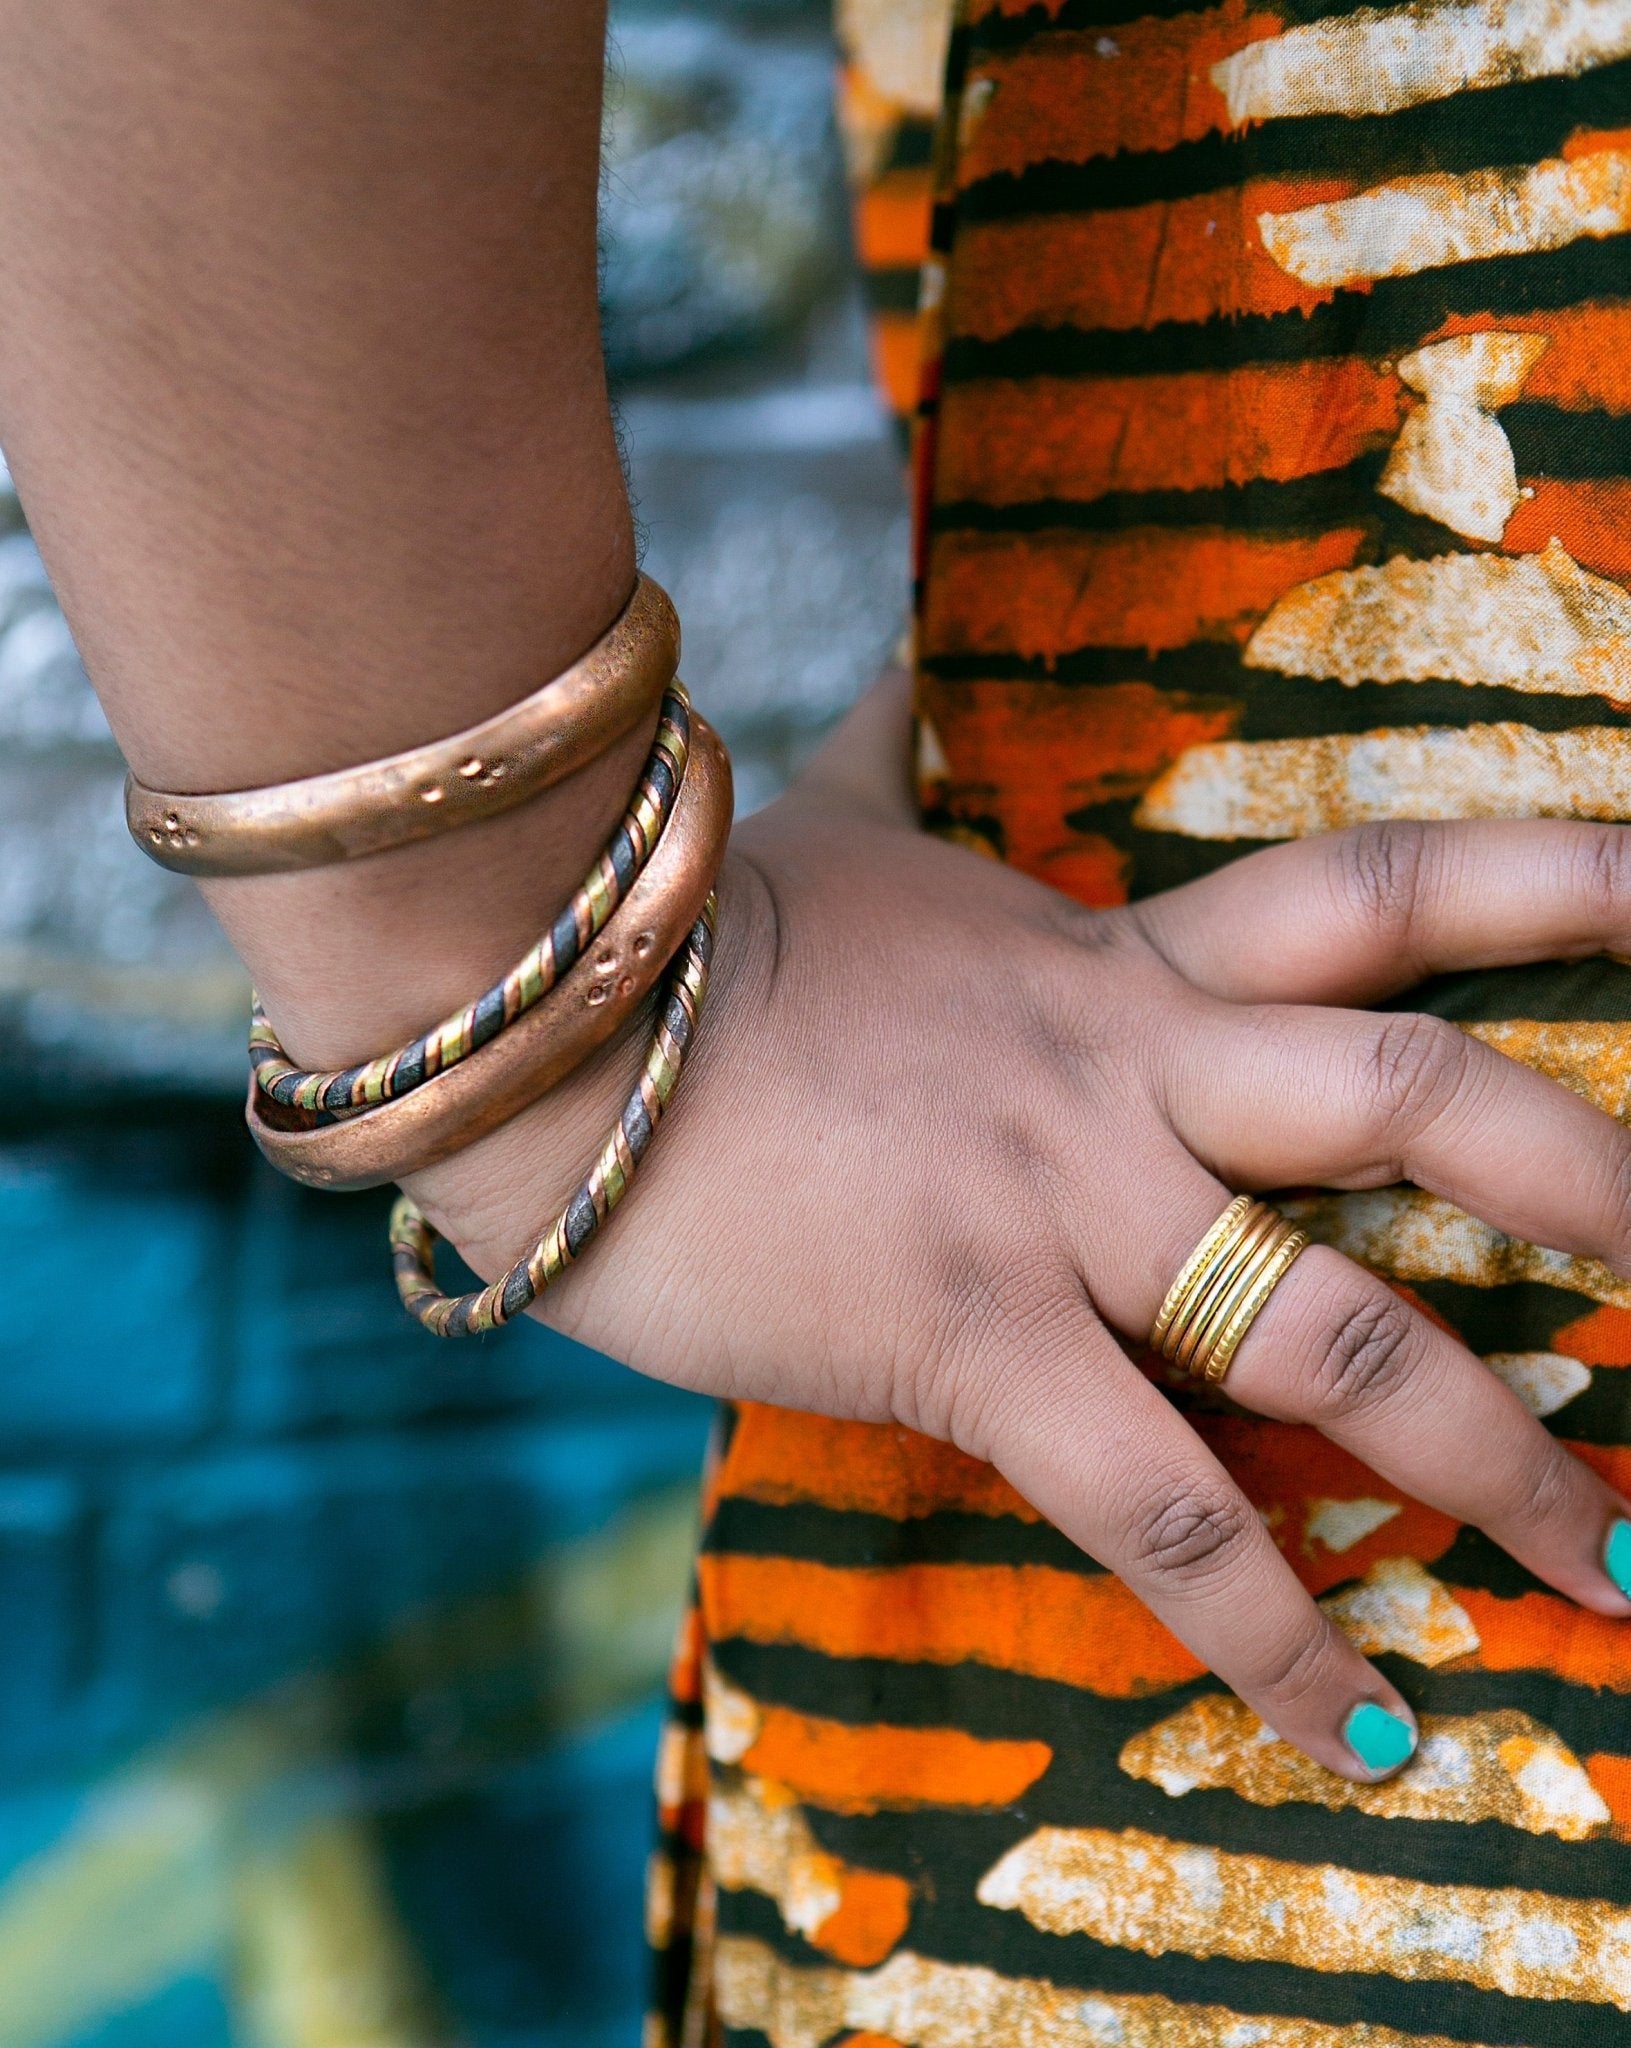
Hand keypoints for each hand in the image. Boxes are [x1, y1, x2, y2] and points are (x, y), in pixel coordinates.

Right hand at [411, 670, 1630, 1778]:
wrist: (533, 1015)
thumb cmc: (688, 933)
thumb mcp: (818, 835)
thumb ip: (877, 755)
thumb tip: (882, 671)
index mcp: (1115, 964)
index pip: (1382, 894)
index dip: (1561, 884)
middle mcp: (1127, 1076)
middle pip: (1423, 1096)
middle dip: (1597, 1186)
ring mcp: (1055, 1209)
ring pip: (1333, 1332)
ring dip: (1501, 1461)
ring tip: (1618, 1576)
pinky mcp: (961, 1334)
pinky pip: (1151, 1504)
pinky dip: (1266, 1632)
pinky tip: (1359, 1738)